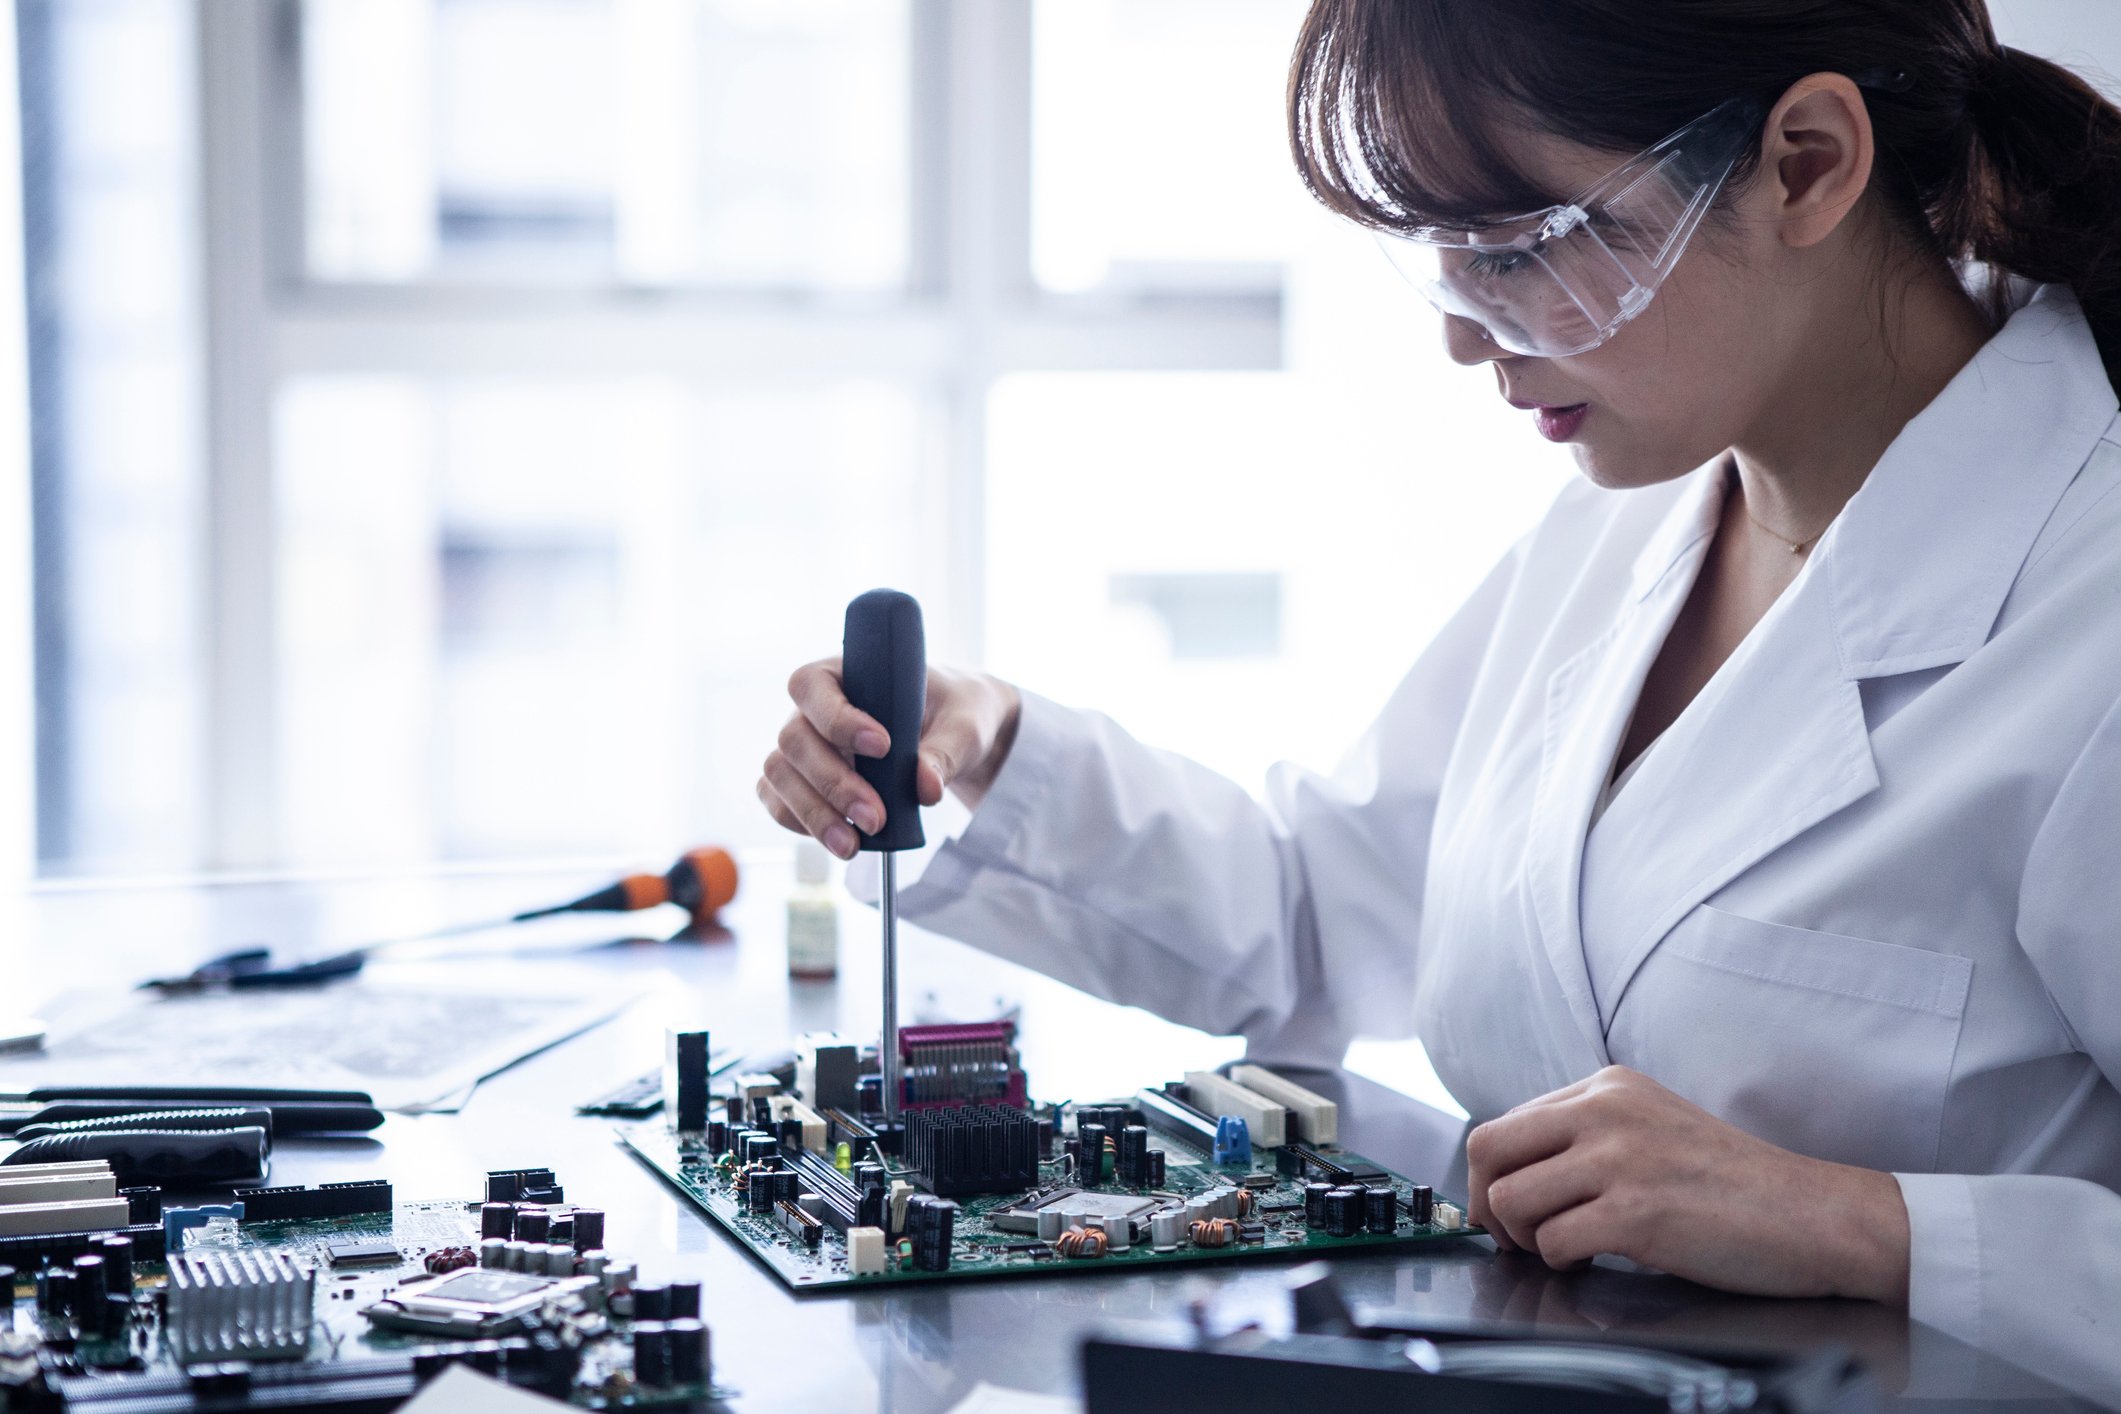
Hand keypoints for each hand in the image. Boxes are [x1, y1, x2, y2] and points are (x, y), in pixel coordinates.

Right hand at [759, 660, 1021, 859]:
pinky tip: (838, 840)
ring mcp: (806, 746)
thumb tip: (925, 789)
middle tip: (875, 818)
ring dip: (813, 812)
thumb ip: (946, 752)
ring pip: (780, 775)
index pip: (812, 685)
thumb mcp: (964, 724)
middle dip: (833, 783)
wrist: (954, 737)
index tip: (883, 747)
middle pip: (794, 739)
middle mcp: (814, 709)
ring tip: (854, 845)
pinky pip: (781, 801)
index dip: (836, 718)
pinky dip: (801, 823)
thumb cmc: (955, 713)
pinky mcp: (805, 782)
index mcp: (847, 672)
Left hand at [1465, 1065, 1909, 1304]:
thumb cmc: (1733, 1183)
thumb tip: (1513, 1172)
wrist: (1812, 1214)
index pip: (1502, 1125)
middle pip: (1488, 1153)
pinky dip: (1562, 1262)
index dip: (1490, 1177)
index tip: (1503, 1209)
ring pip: (1512, 1200)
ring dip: (1526, 1239)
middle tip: (1514, 1237)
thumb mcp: (1652, 1127)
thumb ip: (1587, 1135)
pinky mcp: (1636, 1213)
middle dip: (1488, 1206)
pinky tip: (1594, 1261)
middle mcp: (1606, 1112)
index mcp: (1607, 1087)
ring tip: (1563, 1249)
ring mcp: (1621, 1160)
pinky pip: (1554, 1242)